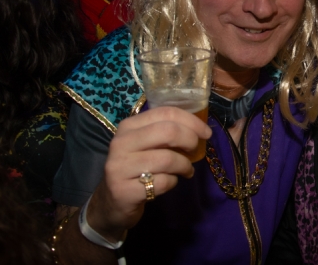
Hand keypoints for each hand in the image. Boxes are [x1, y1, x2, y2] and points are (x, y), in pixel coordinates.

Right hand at [86, 106, 211, 241]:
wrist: (112, 203)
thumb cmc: (136, 168)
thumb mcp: (145, 145)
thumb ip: (165, 132)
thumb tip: (200, 128)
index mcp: (128, 126)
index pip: (165, 113)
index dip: (191, 121)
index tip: (206, 132)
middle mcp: (121, 143)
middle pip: (168, 132)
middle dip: (190, 140)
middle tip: (196, 150)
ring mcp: (120, 167)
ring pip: (167, 159)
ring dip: (184, 165)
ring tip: (186, 170)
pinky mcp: (124, 191)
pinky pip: (162, 182)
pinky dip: (173, 182)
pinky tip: (170, 182)